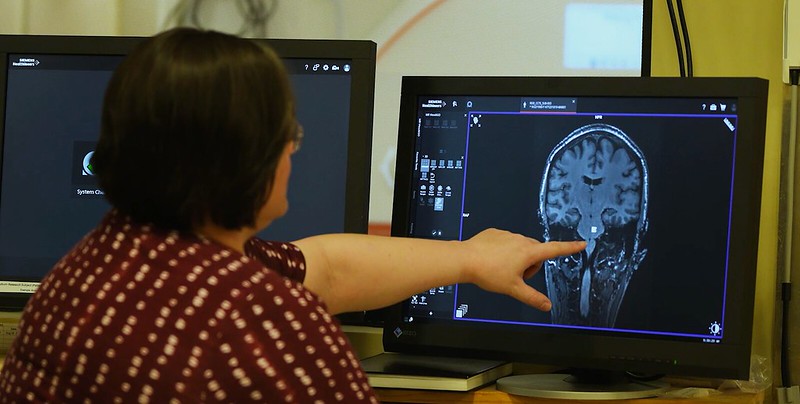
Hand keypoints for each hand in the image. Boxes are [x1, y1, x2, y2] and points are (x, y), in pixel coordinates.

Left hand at [461, 228, 585, 310]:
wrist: (465, 259)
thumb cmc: (488, 272)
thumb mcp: (513, 289)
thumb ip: (532, 297)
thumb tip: (547, 306)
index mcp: (528, 252)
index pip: (555, 249)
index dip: (570, 247)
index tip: (581, 243)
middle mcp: (520, 239)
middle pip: (536, 252)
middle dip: (531, 264)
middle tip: (516, 276)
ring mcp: (507, 234)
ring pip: (520, 247)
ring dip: (517, 257)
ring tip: (500, 268)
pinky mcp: (495, 233)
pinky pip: (506, 242)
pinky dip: (503, 251)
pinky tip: (492, 259)